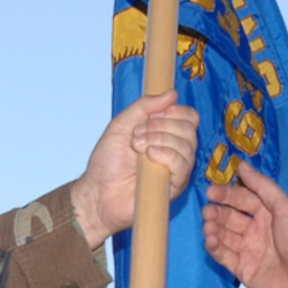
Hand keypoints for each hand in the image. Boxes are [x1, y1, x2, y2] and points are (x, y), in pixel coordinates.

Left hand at [70, 90, 200, 248]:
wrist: (97, 193)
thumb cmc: (107, 164)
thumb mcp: (121, 125)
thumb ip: (144, 106)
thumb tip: (172, 93)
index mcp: (165, 134)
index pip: (188, 116)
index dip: (172, 112)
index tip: (148, 118)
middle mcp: (175, 150)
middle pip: (189, 128)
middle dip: (161, 126)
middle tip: (137, 135)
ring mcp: (176, 169)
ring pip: (187, 145)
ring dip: (159, 139)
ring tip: (137, 147)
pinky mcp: (175, 186)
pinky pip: (183, 165)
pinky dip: (166, 154)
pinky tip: (149, 156)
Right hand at [202, 159, 287, 287]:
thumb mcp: (285, 207)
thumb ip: (263, 186)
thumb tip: (242, 165)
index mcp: (269, 214)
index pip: (243, 199)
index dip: (227, 195)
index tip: (211, 191)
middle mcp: (257, 231)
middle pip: (230, 217)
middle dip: (217, 212)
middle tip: (207, 209)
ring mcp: (249, 251)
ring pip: (224, 235)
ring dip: (213, 228)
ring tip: (208, 224)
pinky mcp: (243, 269)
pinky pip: (223, 255)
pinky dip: (214, 246)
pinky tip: (211, 238)